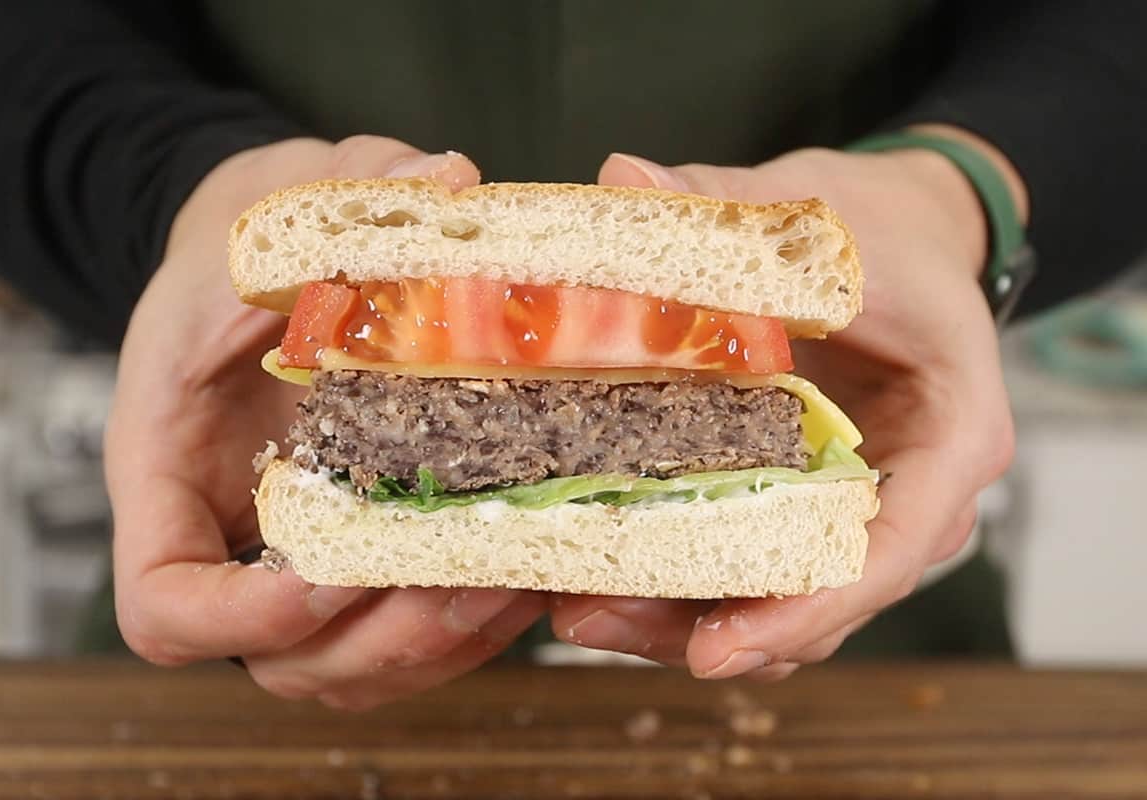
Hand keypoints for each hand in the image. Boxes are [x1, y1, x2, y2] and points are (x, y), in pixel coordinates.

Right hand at [106, 135, 545, 709]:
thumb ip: (344, 194)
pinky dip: (469, 623)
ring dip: (440, 642)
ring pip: (358, 666)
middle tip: (463, 580)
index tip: (324, 579)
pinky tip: (531, 567)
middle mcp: (237, 537)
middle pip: (286, 661)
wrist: (263, 267)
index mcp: (172, 471)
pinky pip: (410, 633)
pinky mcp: (368, 554)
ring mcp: (305, 559)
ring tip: (517, 578)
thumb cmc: (244, 246)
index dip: (239, 620)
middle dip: (380, 640)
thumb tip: (447, 182)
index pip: (165, 605)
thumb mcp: (272, 206)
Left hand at [551, 141, 1017, 679]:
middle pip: (824, 598)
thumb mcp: (815, 214)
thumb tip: (621, 180)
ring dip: (684, 619)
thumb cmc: (879, 229)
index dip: (809, 607)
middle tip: (595, 619)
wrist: (901, 237)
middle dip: (712, 627)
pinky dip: (689, 583)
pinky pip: (759, 567)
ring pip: (785, 600)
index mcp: (952, 432)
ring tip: (579, 610)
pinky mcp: (811, 503)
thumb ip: (723, 205)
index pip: (893, 547)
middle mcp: (915, 493)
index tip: (718, 649)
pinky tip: (604, 571)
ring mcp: (862, 506)